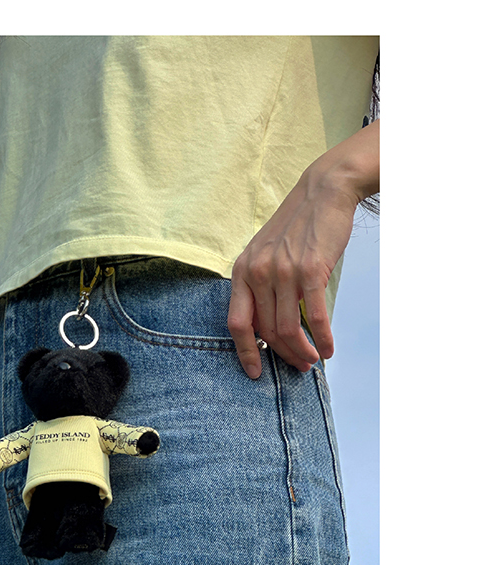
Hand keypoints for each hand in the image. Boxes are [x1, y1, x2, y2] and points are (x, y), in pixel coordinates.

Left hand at [228, 128, 376, 378]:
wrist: (323, 192)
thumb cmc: (298, 227)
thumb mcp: (266, 253)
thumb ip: (261, 285)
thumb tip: (267, 327)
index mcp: (242, 270)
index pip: (236, 322)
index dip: (245, 352)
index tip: (255, 372)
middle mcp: (258, 272)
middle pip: (266, 331)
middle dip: (283, 355)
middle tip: (300, 366)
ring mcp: (284, 271)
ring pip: (288, 328)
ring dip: (303, 352)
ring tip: (313, 361)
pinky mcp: (311, 270)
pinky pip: (315, 316)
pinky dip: (323, 338)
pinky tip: (328, 349)